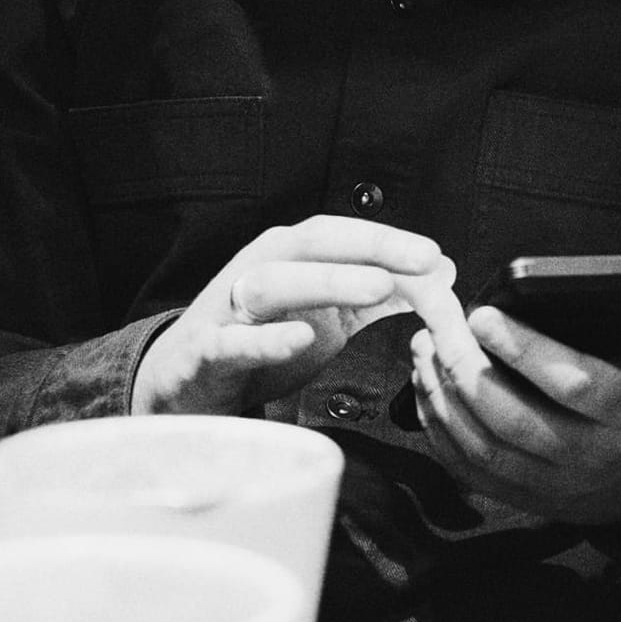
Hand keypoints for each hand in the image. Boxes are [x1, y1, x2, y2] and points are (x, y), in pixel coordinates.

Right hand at [133, 215, 455, 414]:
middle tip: (420, 263)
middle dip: (367, 249)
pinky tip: (301, 338)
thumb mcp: (323, 317)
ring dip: (326, 281)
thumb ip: (374, 297)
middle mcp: (255, 272)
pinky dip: (266, 340)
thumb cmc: (255, 342)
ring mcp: (226, 310)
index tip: (435, 255)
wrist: (182, 386)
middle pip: (309, 246)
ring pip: (273, 283)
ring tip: (377, 287)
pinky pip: (232, 343)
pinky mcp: (204, 353)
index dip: (385, 240)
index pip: (337, 235)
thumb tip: (438, 275)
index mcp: (284, 260)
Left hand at [409, 239, 620, 526]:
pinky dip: (438, 426)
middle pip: (514, 418)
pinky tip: (425, 383)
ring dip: (444, 394)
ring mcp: (550, 483)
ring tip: (426, 342)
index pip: (573, 384)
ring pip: (483, 444)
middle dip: (467, 368)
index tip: (484, 314)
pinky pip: (467, 466)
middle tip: (439, 323)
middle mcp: (588, 456)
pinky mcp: (521, 496)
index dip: (526, 351)